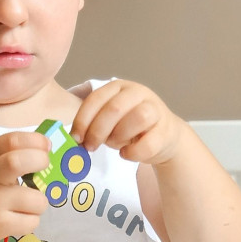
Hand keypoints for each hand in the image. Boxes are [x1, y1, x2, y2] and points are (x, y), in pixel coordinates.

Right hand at [0, 130, 50, 241]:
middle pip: (19, 162)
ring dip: (38, 203)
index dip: (35, 141)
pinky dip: (30, 220)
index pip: (12, 141)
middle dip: (41, 162)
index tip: (45, 147)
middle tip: (43, 168)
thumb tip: (46, 149)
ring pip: (37, 200)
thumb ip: (8, 154)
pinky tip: (16, 218)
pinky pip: (33, 221)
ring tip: (24, 204)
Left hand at [69, 80, 184, 166]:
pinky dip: (133, 153)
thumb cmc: (130, 128)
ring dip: (119, 137)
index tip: (76, 138)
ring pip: (138, 118)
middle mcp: (138, 93)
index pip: (96, 99)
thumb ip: (93, 124)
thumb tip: (74, 139)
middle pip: (115, 108)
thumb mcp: (109, 121)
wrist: (163, 137)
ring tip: (115, 145)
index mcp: (118, 87)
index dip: (83, 120)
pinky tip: (126, 153)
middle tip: (91, 147)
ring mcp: (155, 109)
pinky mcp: (166, 131)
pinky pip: (148, 143)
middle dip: (98, 131)